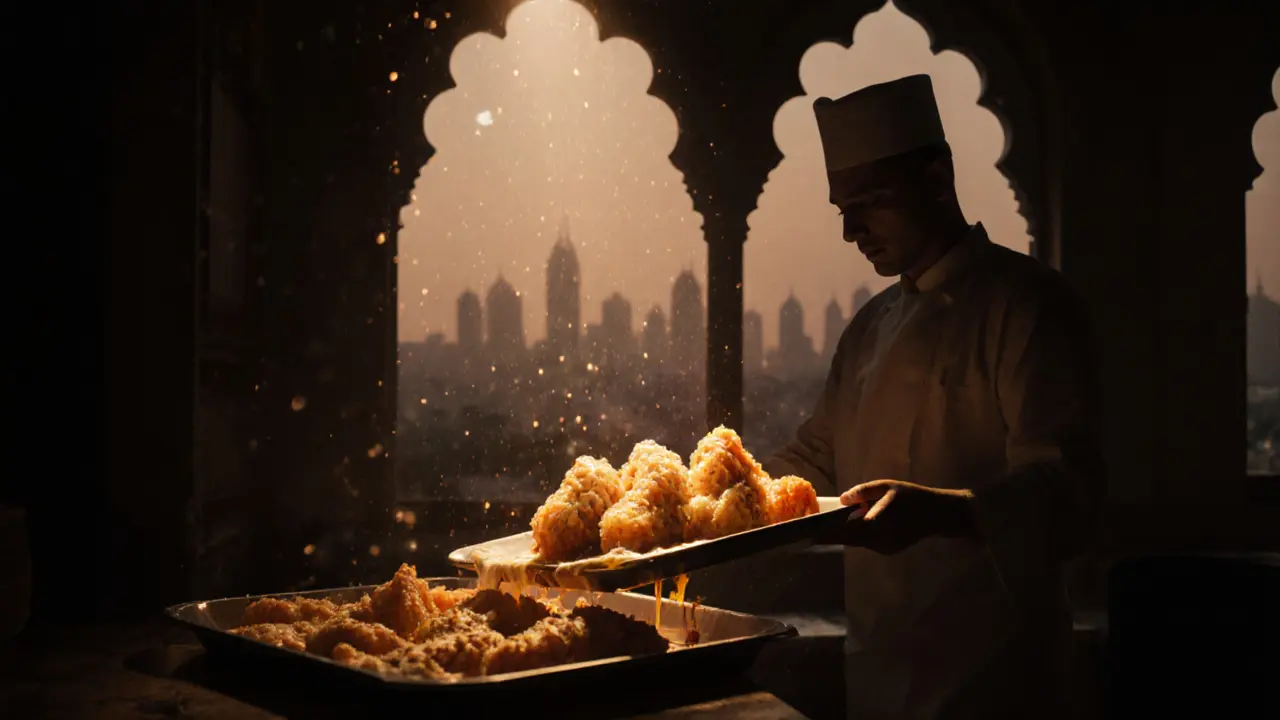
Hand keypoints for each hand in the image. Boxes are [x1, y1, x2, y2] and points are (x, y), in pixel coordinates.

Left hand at [821, 479, 975, 553]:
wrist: (940, 515)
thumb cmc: (912, 496)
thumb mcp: (887, 486)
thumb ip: (863, 492)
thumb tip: (842, 499)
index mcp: (875, 523)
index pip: (843, 531)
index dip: (824, 533)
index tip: (806, 533)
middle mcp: (878, 540)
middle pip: (846, 539)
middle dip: (828, 535)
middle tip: (808, 532)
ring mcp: (884, 547)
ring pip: (857, 542)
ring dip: (843, 535)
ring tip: (823, 529)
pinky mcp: (889, 550)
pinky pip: (868, 543)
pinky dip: (858, 536)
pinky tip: (851, 528)